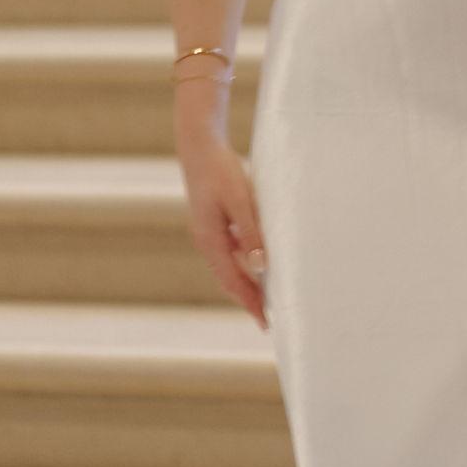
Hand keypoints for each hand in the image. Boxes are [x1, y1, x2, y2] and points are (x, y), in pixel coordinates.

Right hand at [176, 129, 268, 327]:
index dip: (249, 302)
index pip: (232, 281)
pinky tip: (258, 261)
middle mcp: (207, 240)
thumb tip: (259, 266)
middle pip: (229, 278)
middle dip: (248, 298)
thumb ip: (250, 232)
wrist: (199, 144)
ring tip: (266, 295)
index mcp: (210, 240)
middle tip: (267, 318)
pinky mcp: (214, 221)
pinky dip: (244, 261)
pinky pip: (231, 249)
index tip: (264, 322)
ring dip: (247, 281)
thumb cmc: (220, 170)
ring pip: (230, 265)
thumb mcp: (240, 200)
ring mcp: (209, 231)